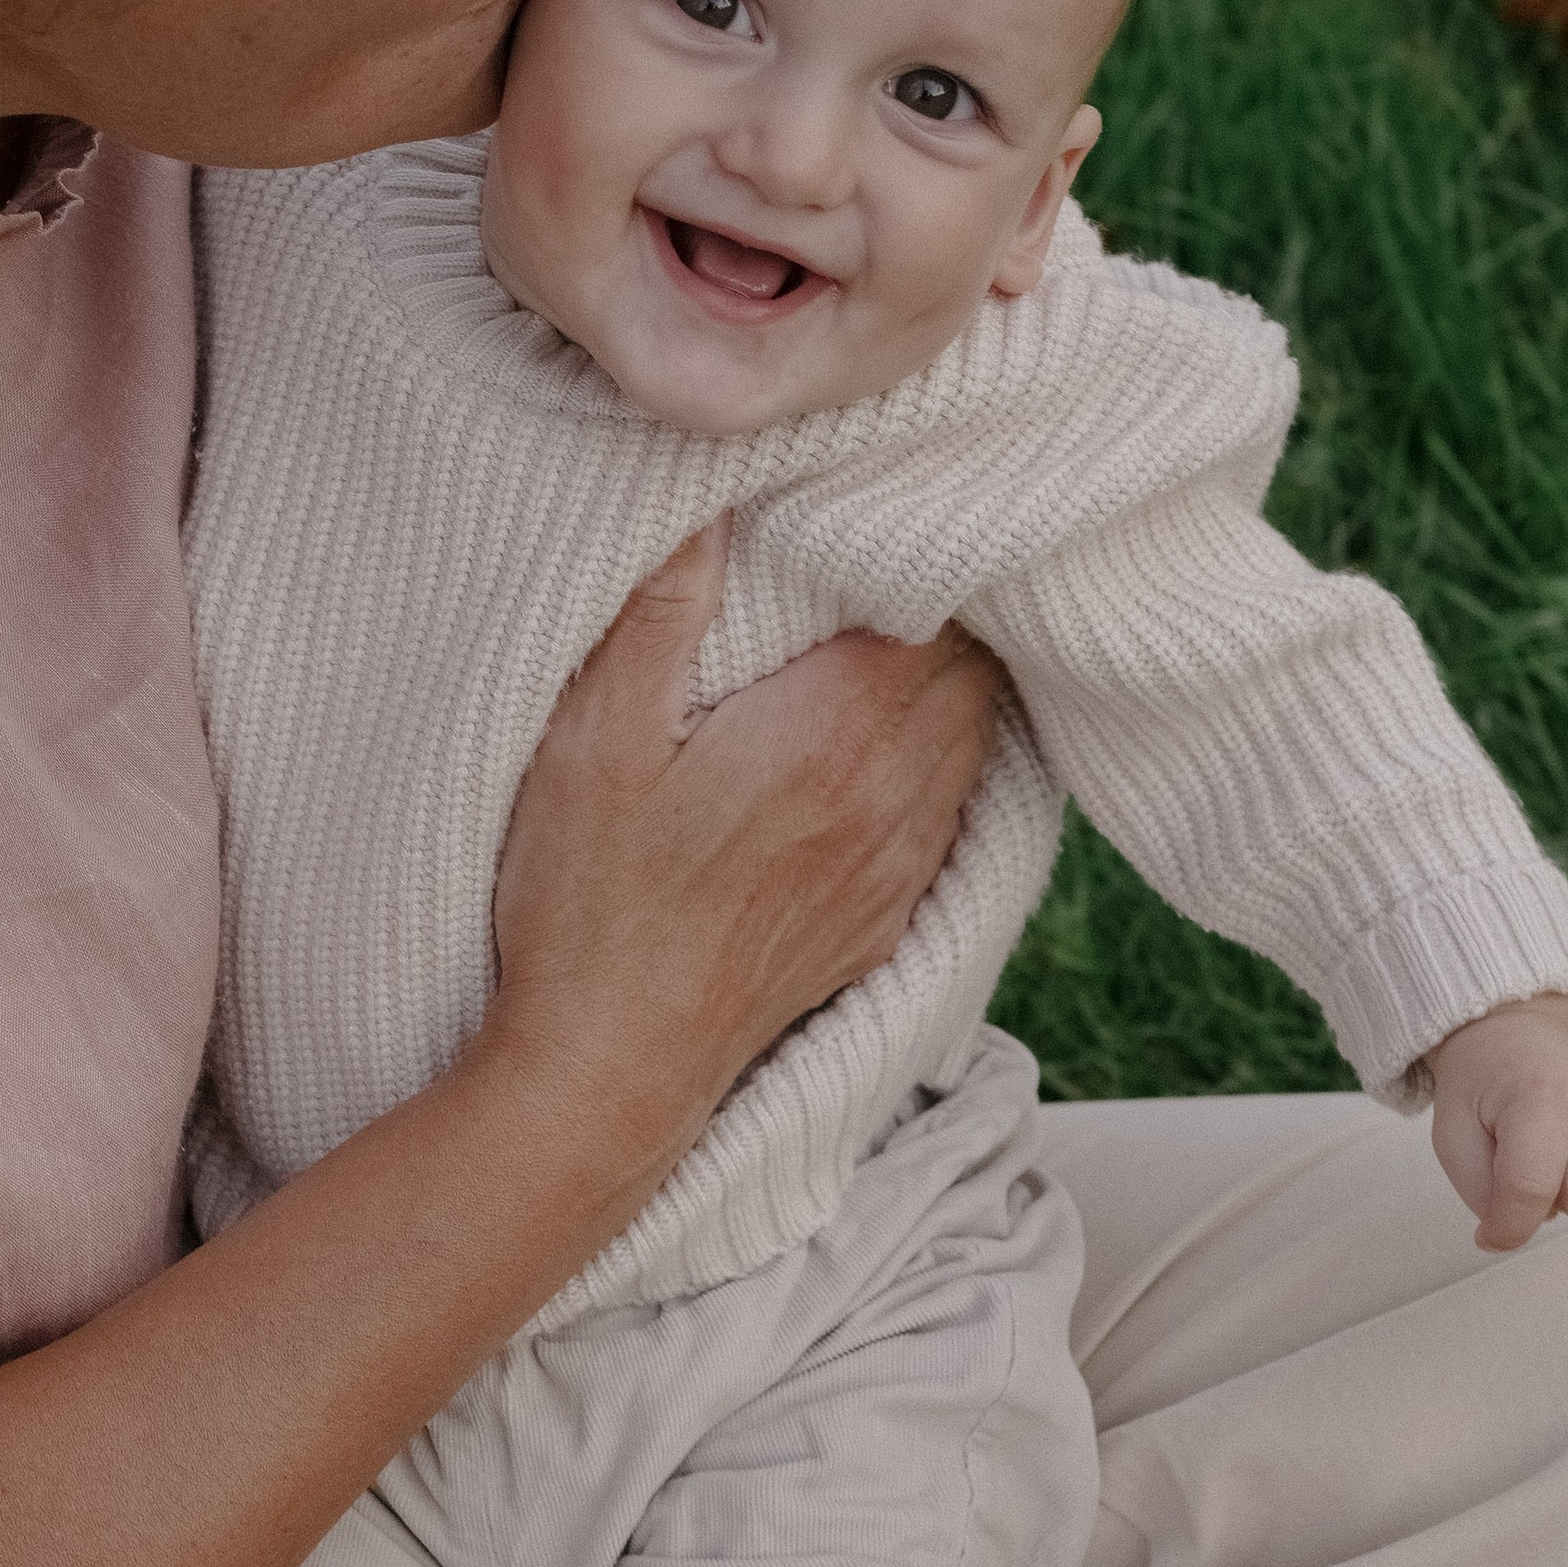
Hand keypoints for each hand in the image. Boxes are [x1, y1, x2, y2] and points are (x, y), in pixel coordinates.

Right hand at [491, 519, 1004, 1158]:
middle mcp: (893, 798)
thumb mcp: (594, 740)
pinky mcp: (885, 920)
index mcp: (836, 733)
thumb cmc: (589, 906)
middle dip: (949, 602)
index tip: (888, 502)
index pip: (943, 605)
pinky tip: (893, 740)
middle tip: (896, 549)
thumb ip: (660, 610)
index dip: (927, 544)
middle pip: (977, 667)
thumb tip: (711, 494)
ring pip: (978, 738)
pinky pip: (953, 811)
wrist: (609, 1072)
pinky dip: (942, 759)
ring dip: (953, 681)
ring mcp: (899, 867)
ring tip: (900, 629)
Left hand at [1426, 994, 1567, 1257]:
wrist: (1522, 1038)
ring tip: (1562, 1185)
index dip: (1506, 1228)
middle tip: (1531, 1177)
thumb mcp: (1454, 1136)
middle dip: (1552, 1209)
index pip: (1530, 1190)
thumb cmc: (1483, 1092)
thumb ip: (1482, 1195)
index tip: (1490, 1234)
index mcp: (1543, 1098)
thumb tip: (1516, 1236)